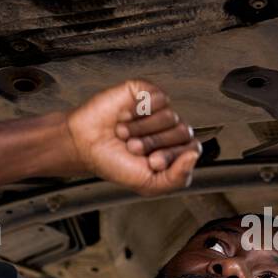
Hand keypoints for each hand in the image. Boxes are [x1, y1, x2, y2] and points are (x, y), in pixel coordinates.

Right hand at [65, 80, 200, 194]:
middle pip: (182, 132)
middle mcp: (169, 129)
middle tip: (133, 148)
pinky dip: (139, 111)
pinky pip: (158, 98)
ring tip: (124, 134)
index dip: (172, 156)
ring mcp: (159, 110)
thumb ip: (177, 178)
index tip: (151, 162)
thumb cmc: (114, 163)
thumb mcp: (148, 184)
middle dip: (154, 144)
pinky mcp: (146, 92)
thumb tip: (194, 156)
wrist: (84, 145)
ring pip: (170, 116)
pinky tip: (124, 117)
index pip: (192, 149)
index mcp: (174, 150)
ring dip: (142, 129)